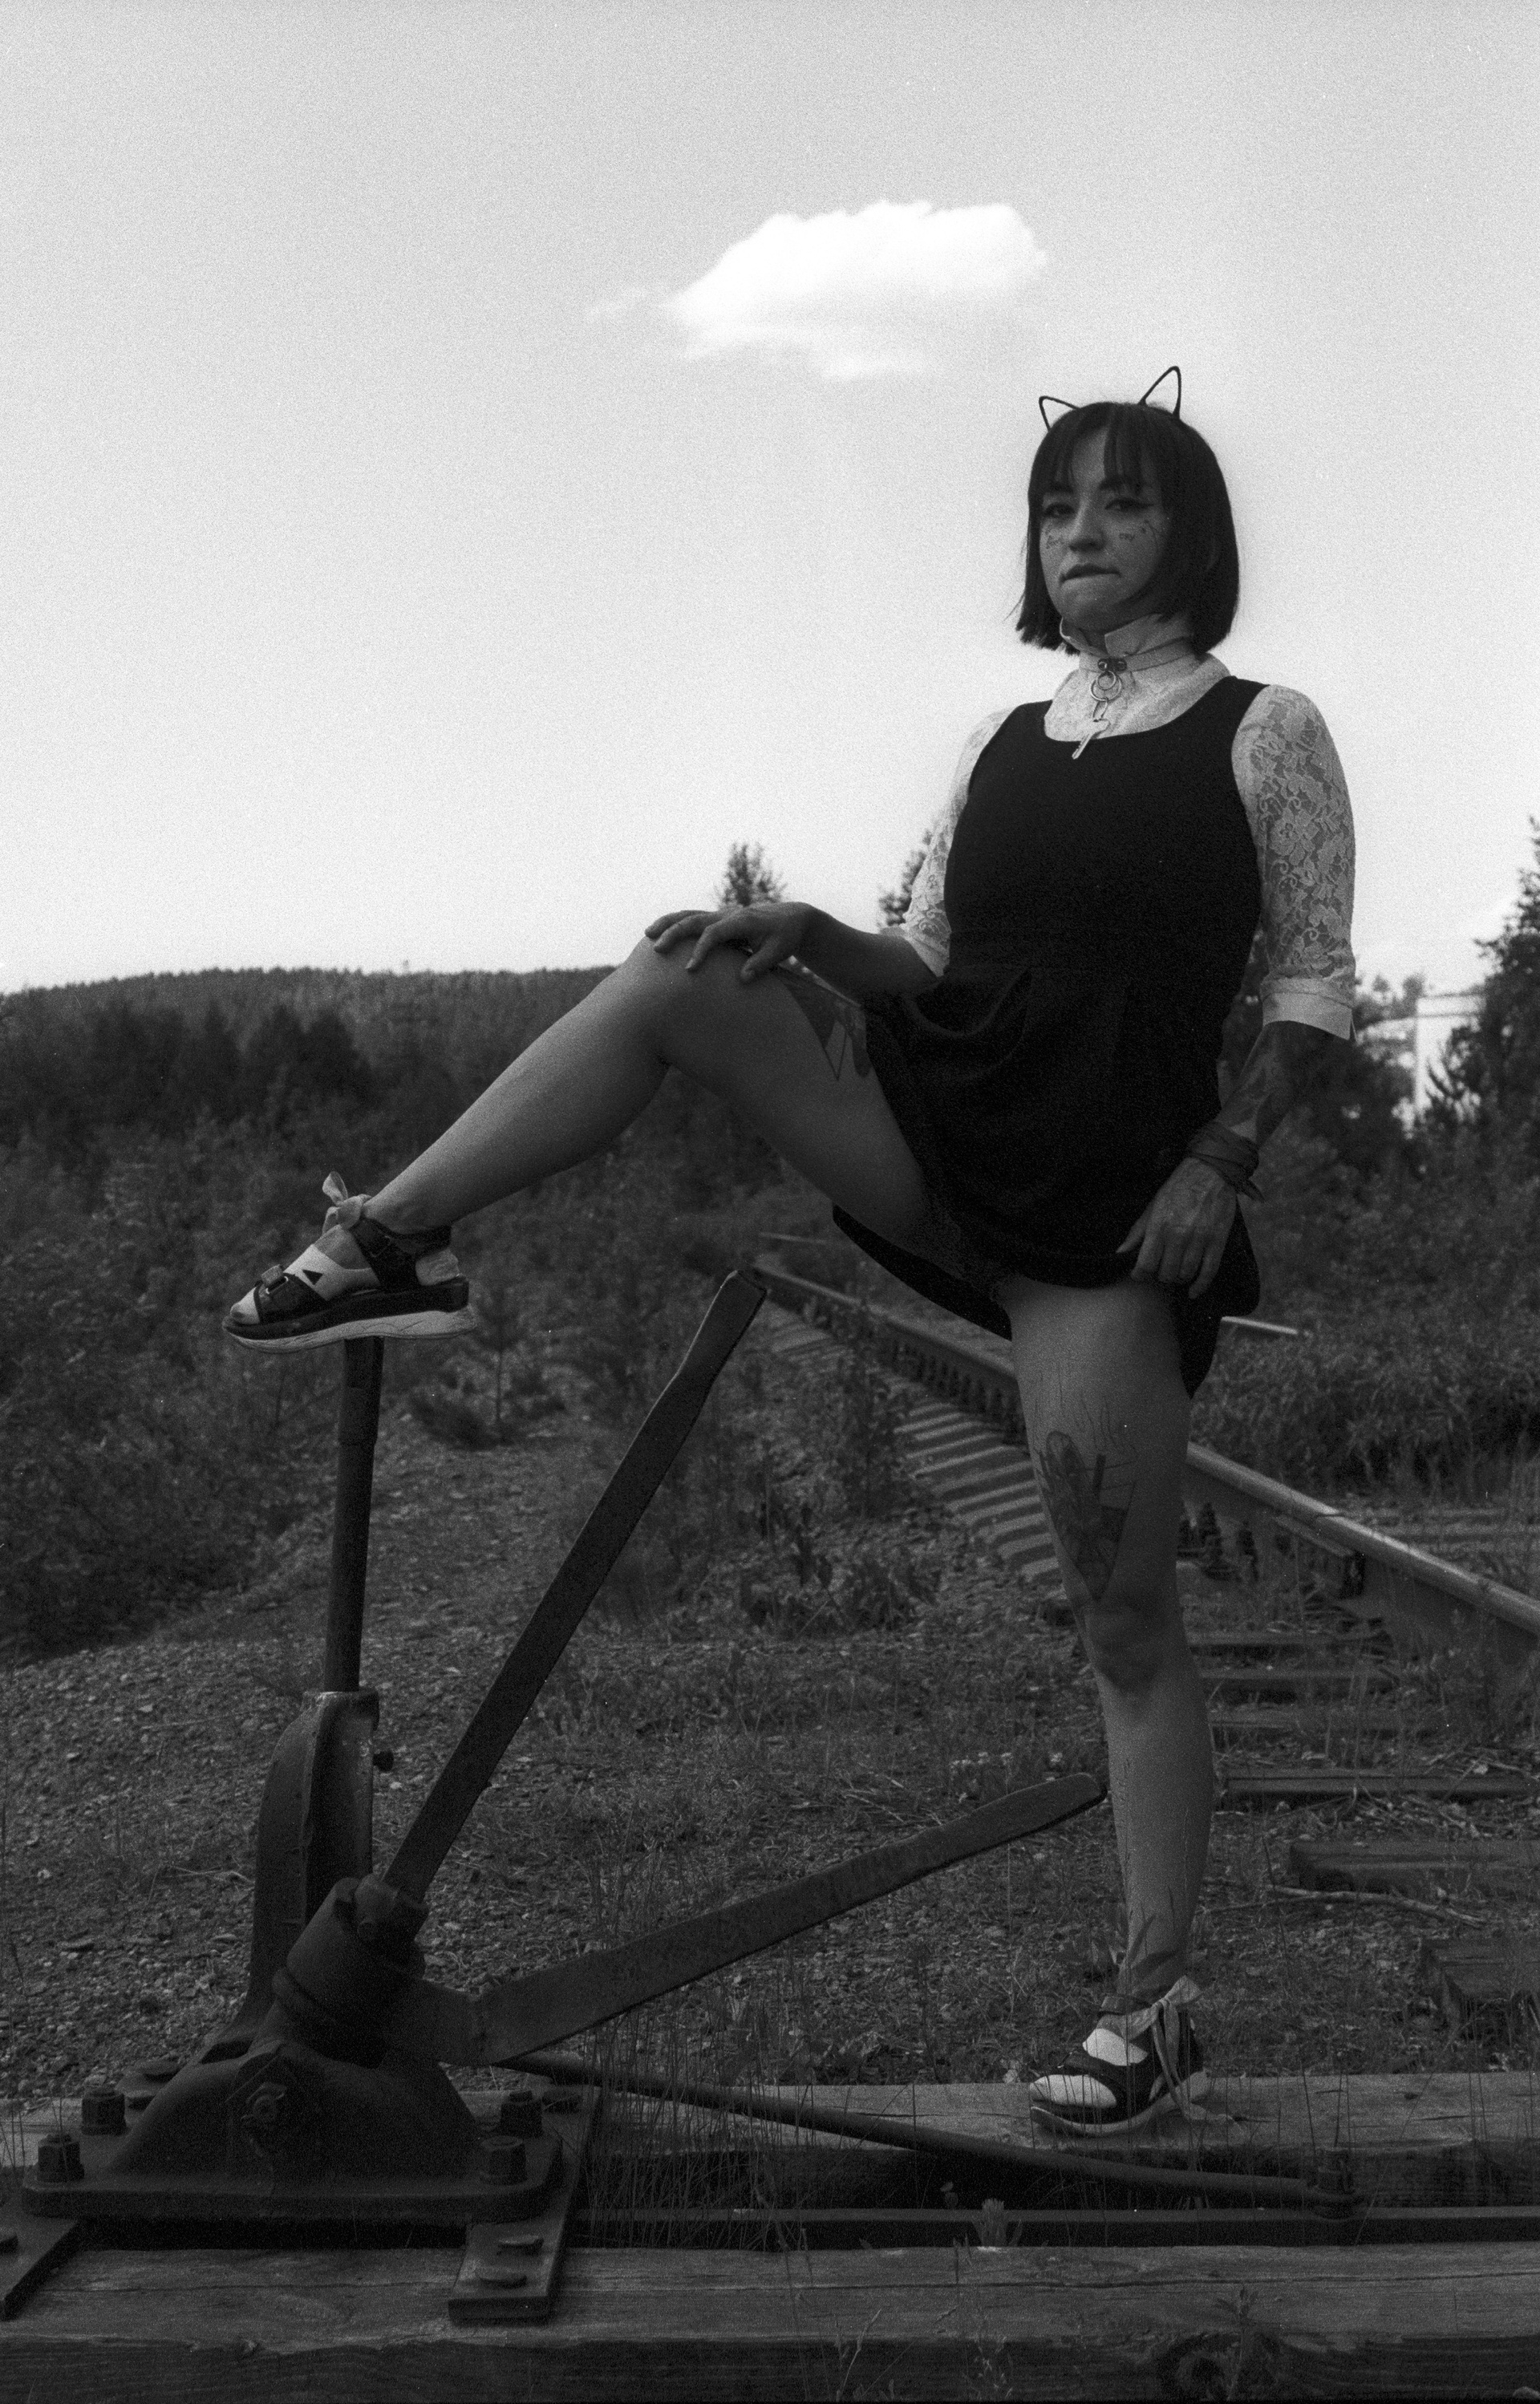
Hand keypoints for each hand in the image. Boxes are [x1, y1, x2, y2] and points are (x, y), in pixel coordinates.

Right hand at [645, 901, 817, 981]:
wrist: (791, 918)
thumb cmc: (785, 937)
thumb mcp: (779, 951)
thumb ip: (761, 964)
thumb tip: (742, 978)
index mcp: (742, 920)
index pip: (714, 933)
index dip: (700, 950)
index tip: (689, 969)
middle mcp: (728, 913)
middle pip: (694, 919)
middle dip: (673, 933)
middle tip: (656, 949)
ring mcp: (720, 914)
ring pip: (688, 914)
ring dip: (667, 923)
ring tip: (647, 934)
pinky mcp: (717, 918)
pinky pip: (692, 918)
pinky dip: (675, 924)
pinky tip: (659, 934)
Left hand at [1117, 1158, 1236, 1295]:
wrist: (1210, 1172)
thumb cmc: (1178, 1188)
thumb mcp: (1152, 1206)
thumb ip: (1137, 1232)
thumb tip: (1121, 1252)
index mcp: (1160, 1226)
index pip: (1146, 1265)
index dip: (1140, 1274)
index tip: (1140, 1274)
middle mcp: (1179, 1236)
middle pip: (1165, 1274)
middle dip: (1160, 1275)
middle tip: (1160, 1268)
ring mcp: (1200, 1240)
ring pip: (1185, 1275)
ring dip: (1178, 1278)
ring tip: (1175, 1271)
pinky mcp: (1217, 1242)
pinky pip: (1208, 1272)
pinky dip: (1200, 1286)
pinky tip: (1193, 1291)